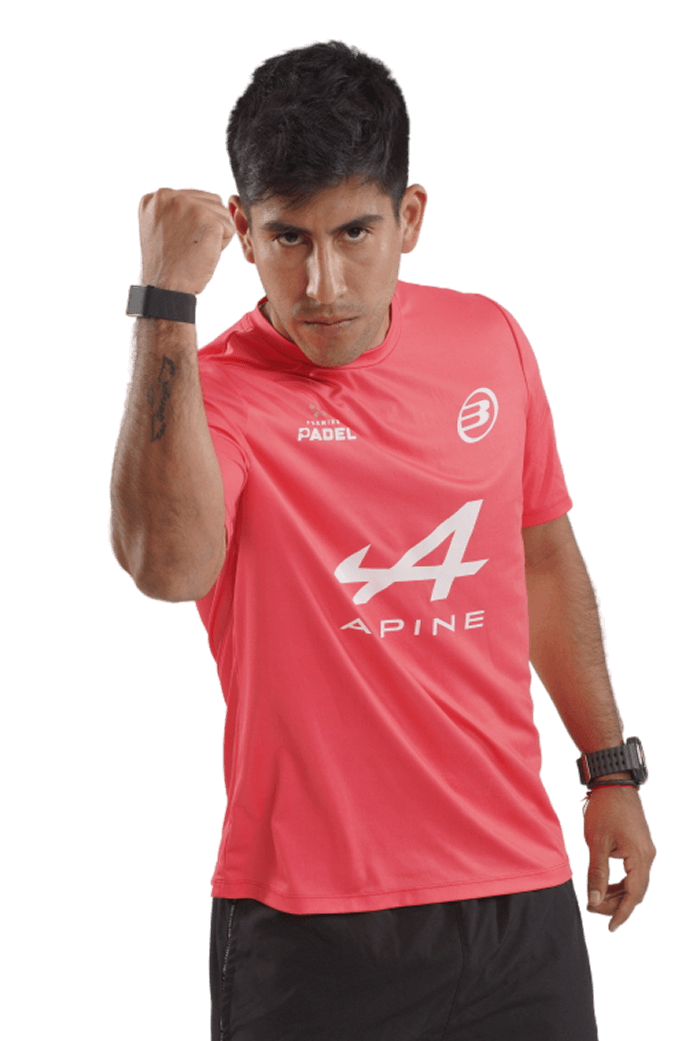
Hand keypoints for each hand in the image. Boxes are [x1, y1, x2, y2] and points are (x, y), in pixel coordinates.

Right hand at [137, 187, 236, 296]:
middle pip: (212, 202)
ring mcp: (189, 205)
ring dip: (217, 234)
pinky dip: (222, 246)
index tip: (183, 240)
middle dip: (210, 225)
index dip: (197, 223)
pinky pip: (229, 228)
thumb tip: (210, 202)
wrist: (165, 287)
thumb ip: (177, 210)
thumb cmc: (168, 265)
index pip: (195, 198)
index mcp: (157, 197)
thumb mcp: (163, 228)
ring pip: (222, 214)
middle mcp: (170, 195)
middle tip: (191, 247)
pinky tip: (204, 255)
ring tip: (196, 250)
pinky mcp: (207, 219)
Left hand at [583, 785, 655, 932]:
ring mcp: (647, 851)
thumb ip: (597, 875)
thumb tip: (595, 902)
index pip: (633, 895)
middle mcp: (648, 856)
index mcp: (639, 857)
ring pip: (636, 883)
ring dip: (619, 893)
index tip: (611, 928)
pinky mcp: (643, 846)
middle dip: (617, 904)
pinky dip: (623, 882)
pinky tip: (607, 885)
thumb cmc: (604, 810)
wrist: (615, 783)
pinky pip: (636, 872)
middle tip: (594, 909)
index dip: (622, 913)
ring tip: (598, 899)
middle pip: (636, 891)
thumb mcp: (597, 844)